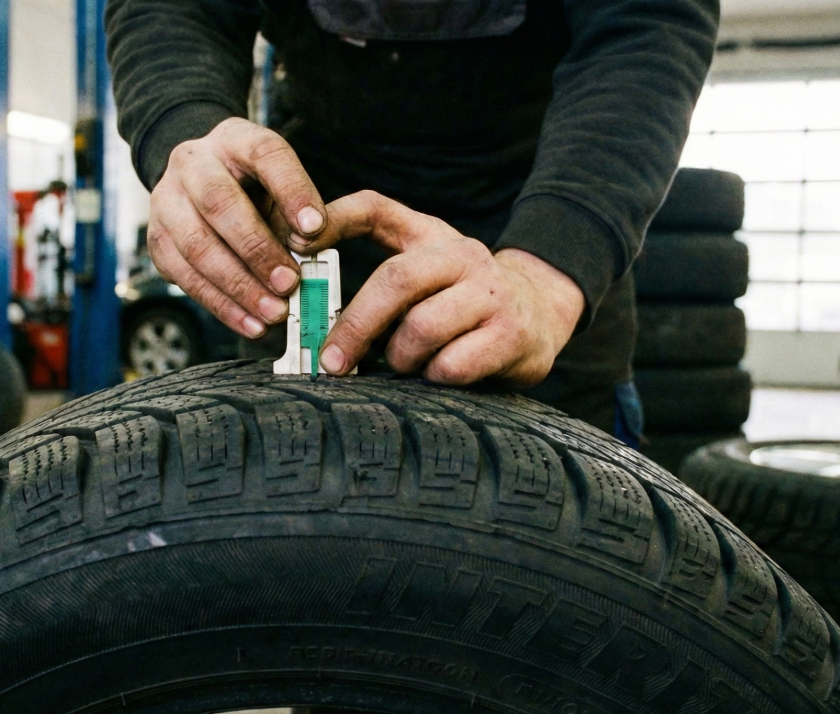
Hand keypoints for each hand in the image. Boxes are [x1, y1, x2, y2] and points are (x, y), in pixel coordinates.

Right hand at [146, 118, 326, 338]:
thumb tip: (309, 250)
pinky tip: (251, 323)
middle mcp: (192, 163)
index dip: (291, 191)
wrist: (197, 181)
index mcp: (234, 139)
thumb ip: (296, 213)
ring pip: (197, 246)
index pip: (265, 154)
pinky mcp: (156, 239)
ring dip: (239, 286)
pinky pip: (185, 277)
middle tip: (290, 283)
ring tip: (274, 312)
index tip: (315, 229)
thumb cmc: (251, 187)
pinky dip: (222, 305)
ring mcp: (166, 200)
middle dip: (258, 249)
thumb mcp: (278, 185)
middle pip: (220, 203)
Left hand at [308, 190, 585, 386]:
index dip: (335, 219)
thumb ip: (377, 273)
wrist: (541, 313)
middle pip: (395, 280)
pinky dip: (433, 377)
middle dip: (355, 325)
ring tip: (403, 365)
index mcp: (432, 237)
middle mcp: (463, 256)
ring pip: (421, 329)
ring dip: (400, 358)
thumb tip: (310, 295)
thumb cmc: (464, 298)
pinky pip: (452, 365)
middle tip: (330, 360)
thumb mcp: (426, 269)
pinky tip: (438, 375)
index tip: (297, 242)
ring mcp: (490, 295)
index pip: (377, 210)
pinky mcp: (511, 336)